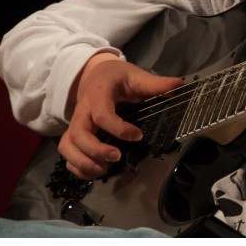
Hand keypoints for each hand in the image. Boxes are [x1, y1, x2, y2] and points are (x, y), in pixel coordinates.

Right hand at [58, 53, 182, 178]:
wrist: (95, 73)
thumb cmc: (117, 76)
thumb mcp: (136, 76)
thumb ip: (155, 84)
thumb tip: (178, 86)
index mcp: (98, 94)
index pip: (102, 114)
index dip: (118, 128)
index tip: (138, 135)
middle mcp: (83, 110)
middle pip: (78, 134)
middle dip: (95, 150)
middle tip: (117, 157)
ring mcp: (76, 123)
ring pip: (68, 145)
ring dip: (83, 162)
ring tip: (104, 170)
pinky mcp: (74, 133)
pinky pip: (67, 152)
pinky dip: (76, 165)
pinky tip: (96, 171)